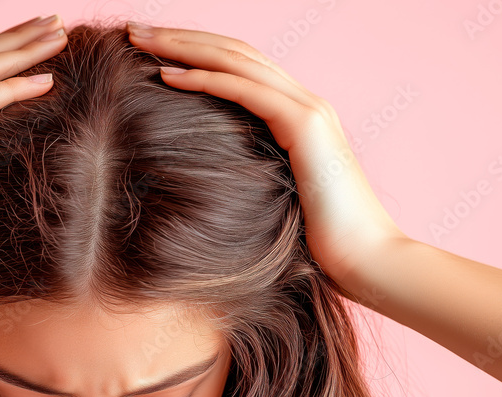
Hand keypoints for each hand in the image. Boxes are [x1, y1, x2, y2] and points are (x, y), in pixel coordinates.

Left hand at [124, 21, 407, 291]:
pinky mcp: (305, 127)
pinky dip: (204, 79)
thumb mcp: (276, 199)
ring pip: (237, 61)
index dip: (196, 52)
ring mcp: (309, 109)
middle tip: (134, 30)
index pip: (240, 66)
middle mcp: (306, 102)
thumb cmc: (321, 245)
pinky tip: (167, 75)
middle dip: (182, 38)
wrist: (367, 261)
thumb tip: (210, 183)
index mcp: (298, 115)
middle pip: (235, 52)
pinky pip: (246, 91)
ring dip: (184, 47)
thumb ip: (252, 176)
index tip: (151, 50)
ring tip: (139, 40)